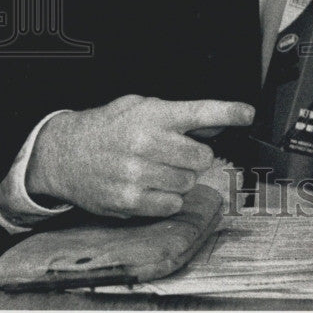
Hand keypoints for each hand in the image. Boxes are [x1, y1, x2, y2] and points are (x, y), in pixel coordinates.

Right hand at [25, 95, 254, 218]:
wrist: (65, 153)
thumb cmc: (109, 127)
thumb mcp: (142, 107)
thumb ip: (181, 115)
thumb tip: (220, 123)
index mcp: (152, 115)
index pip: (200, 111)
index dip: (228, 111)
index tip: (247, 113)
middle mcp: (145, 142)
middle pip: (202, 156)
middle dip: (195, 156)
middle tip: (176, 153)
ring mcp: (137, 174)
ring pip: (188, 182)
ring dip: (180, 178)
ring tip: (158, 169)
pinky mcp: (129, 201)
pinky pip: (171, 205)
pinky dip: (167, 198)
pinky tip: (150, 186)